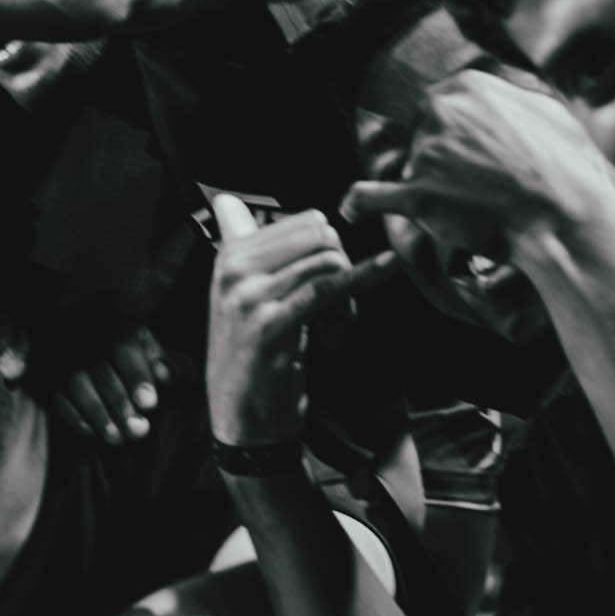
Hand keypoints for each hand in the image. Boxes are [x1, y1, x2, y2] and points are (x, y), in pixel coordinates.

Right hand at [53, 322, 171, 447]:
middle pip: (102, 373)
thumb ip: (159, 361)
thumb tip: (165, 376)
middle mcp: (88, 342)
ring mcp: (65, 360)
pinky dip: (75, 418)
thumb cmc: (124, 349)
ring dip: (98, 416)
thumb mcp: (146, 346)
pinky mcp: (50, 378)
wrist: (78, 337)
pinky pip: (59, 399)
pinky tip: (92, 431)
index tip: (148, 403)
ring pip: (78, 388)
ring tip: (116, 438)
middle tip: (137, 430)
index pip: (125, 351)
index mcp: (117, 332)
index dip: (137, 377)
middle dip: (120, 404)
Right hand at [203, 193, 361, 448]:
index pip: (305, 222)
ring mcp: (248, 297)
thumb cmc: (250, 355)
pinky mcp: (270, 324)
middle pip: (320, 238)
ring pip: (327, 263)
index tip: (325, 286)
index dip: (329, 250)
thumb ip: (238, 244)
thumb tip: (225, 198)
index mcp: (228, 255)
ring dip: (347, 298)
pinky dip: (364, 277)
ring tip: (334, 330)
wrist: (242, 418)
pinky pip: (328, 288)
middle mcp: (232, 270)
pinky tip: (389, 267)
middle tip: (336, 311)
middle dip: (342, 267)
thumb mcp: (238, 294)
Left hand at [343, 64, 614, 255]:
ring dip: (425, 184)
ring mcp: (423, 154)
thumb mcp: (546, 110)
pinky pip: (366, 197)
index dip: (450, 129)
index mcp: (467, 86)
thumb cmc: (566, 165)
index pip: (439, 103)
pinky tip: (352, 211)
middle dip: (437, 155)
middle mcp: (438, 111)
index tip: (463, 149)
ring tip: (464, 206)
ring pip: (408, 167)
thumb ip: (511, 95)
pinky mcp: (415, 196)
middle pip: (419, 133)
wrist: (565, 213)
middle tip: (469, 181)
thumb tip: (498, 89)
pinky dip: (358, 204)